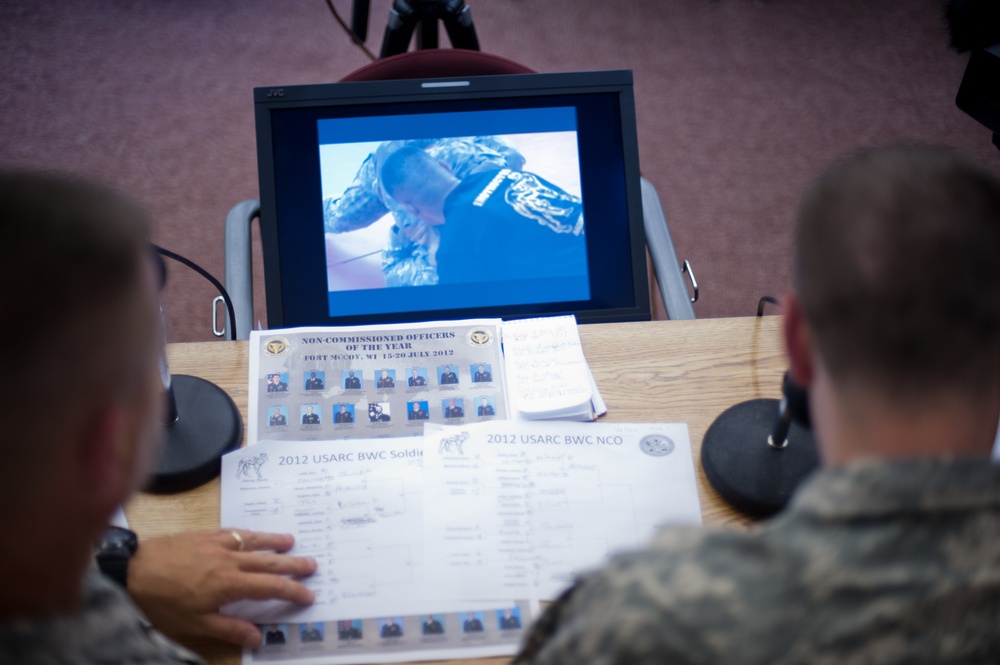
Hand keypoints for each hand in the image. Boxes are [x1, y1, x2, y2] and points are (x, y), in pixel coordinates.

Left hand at [127, 529, 316, 647]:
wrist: (133, 570)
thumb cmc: (162, 602)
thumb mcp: (194, 625)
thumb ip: (228, 628)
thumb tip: (257, 636)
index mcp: (229, 584)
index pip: (270, 587)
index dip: (292, 591)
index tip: (308, 595)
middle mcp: (229, 561)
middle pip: (268, 561)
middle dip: (292, 564)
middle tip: (313, 565)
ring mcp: (217, 545)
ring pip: (253, 542)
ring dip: (274, 542)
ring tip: (292, 541)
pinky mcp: (204, 535)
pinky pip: (233, 532)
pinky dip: (248, 533)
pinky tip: (252, 534)